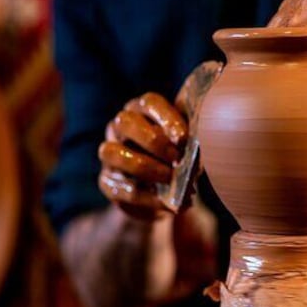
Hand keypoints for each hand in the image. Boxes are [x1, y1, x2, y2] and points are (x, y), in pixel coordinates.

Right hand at [98, 92, 186, 220]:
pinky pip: (120, 187)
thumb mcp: (187, 145)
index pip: (150, 103)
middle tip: (177, 159)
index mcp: (143, 110)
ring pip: (112, 152)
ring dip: (145, 167)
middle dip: (154, 141)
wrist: (165, 192)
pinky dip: (146, 197)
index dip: (167, 119)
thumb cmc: (179, 157)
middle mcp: (120, 127)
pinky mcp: (107, 182)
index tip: (183, 139)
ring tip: (171, 179)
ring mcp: (110, 153)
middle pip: (126, 122)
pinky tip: (167, 203)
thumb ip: (189, 142)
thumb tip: (199, 151)